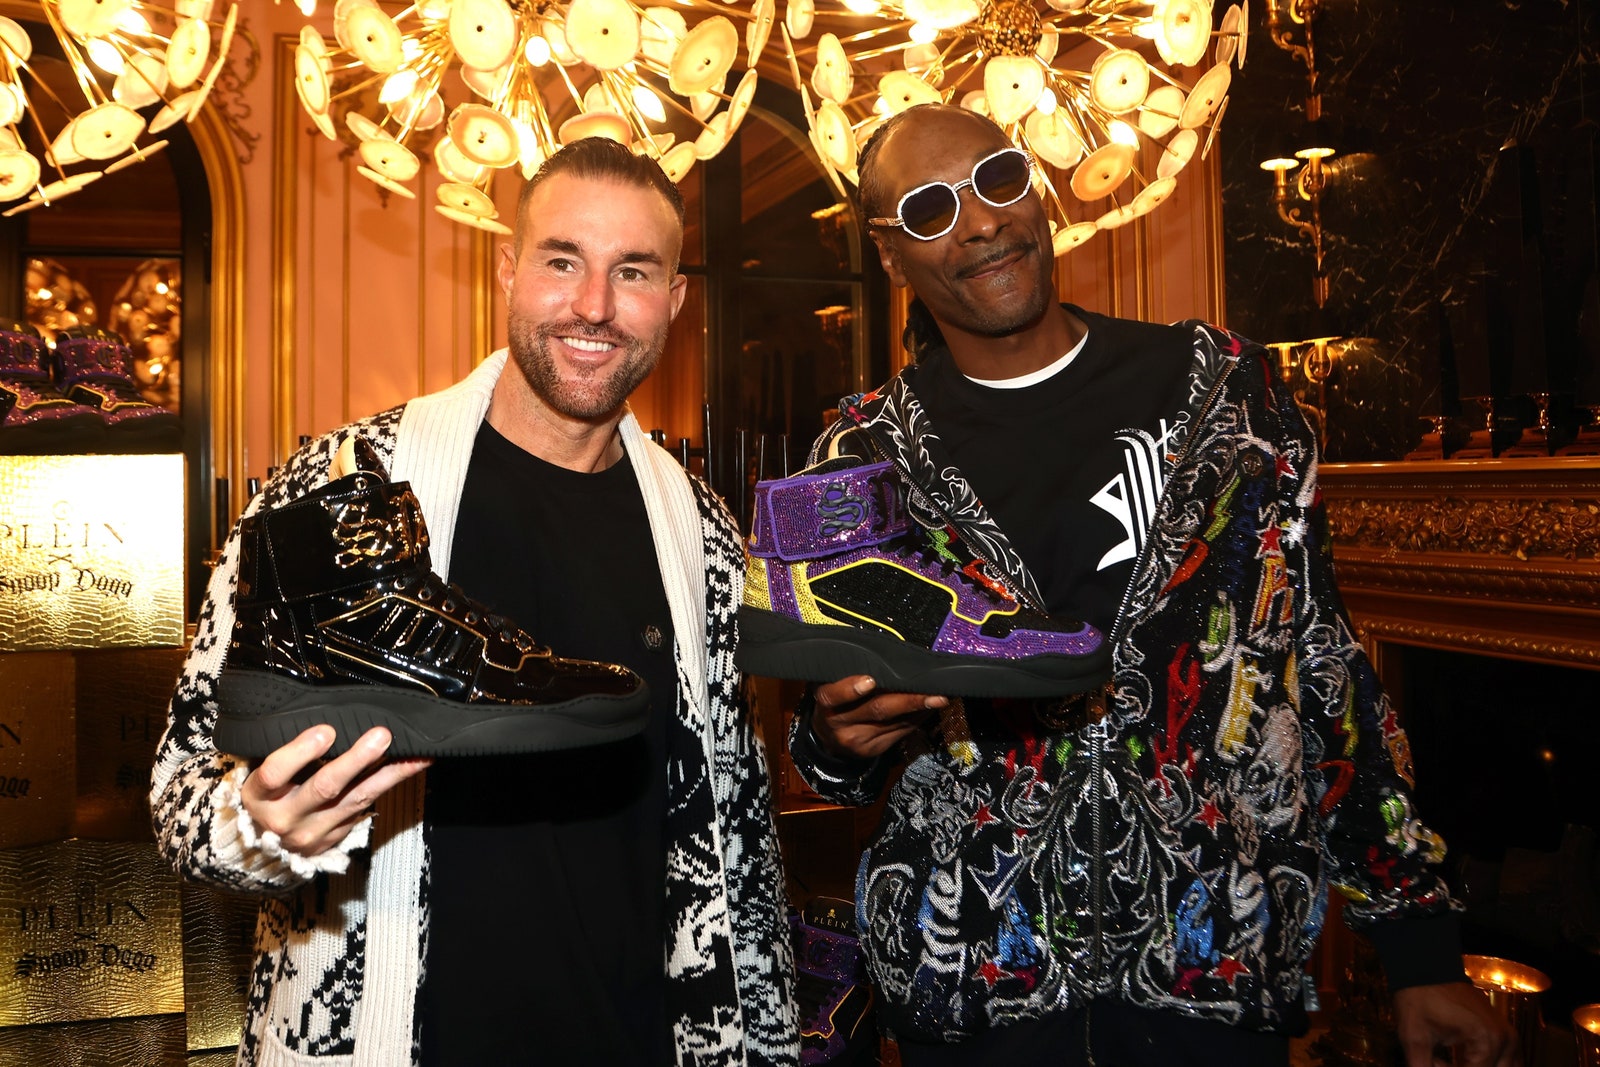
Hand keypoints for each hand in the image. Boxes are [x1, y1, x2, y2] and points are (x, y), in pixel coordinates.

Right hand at [239, 726, 430, 856]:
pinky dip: (390, 784)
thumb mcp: (256, 774)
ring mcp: (311, 832)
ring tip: (413, 752)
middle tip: (381, 736)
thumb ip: (283, 752)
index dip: (301, 752)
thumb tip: (322, 718)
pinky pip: (366, 807)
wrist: (259, 847)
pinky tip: (411, 766)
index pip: (276, 774)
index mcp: (258, 796)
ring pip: (356, 799)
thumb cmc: (264, 796)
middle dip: (356, 760)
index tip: (326, 731)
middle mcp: (284, 817)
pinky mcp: (334, 838)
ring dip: (389, 773)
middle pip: (324, 787)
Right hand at [810, 675, 944, 759]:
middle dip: (909, 701)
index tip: (870, 681)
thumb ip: (849, 676)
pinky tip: (929, 709)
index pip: (834, 696)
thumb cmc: (835, 702)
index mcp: (826, 704)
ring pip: (895, 723)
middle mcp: (841, 725)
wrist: (828, 739)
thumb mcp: (831, 687)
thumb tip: (888, 662)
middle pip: (877, 711)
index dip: (851, 689)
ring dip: (920, 709)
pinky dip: (917, 719)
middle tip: (934, 694)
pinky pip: (901, 732)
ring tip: (940, 697)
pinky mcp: (874, 750)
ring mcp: (858, 741)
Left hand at [1394, 981, 1518, 1066]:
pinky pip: (1506, 1064)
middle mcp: (1506, 1041)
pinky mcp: (1507, 1036)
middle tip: (1438, 1059)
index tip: (1432, 1059)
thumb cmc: (1418, 998)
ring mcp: (1510, 1038)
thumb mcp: (1414, 1038)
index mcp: (1487, 1041)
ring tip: (1446, 1059)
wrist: (1426, 969)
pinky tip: (1462, 1057)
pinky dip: (1485, 1065)